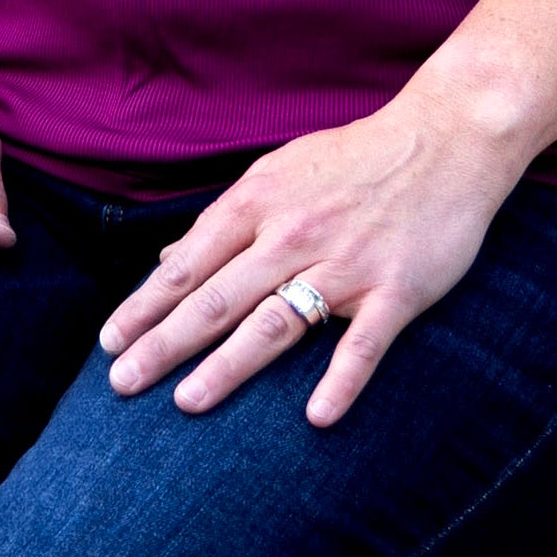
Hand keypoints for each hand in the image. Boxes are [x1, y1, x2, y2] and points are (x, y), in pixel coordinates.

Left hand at [94, 99, 518, 427]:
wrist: (447, 137)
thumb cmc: (357, 158)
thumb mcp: (279, 172)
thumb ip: (226, 219)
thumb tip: (168, 260)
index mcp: (260, 203)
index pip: (189, 264)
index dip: (146, 305)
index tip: (109, 341)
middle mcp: (293, 234)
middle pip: (217, 298)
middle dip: (163, 343)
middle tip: (121, 384)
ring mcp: (346, 263)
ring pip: (275, 322)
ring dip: (228, 365)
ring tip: (186, 402)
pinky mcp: (396, 290)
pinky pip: (364, 344)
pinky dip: (341, 380)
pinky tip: (317, 418)